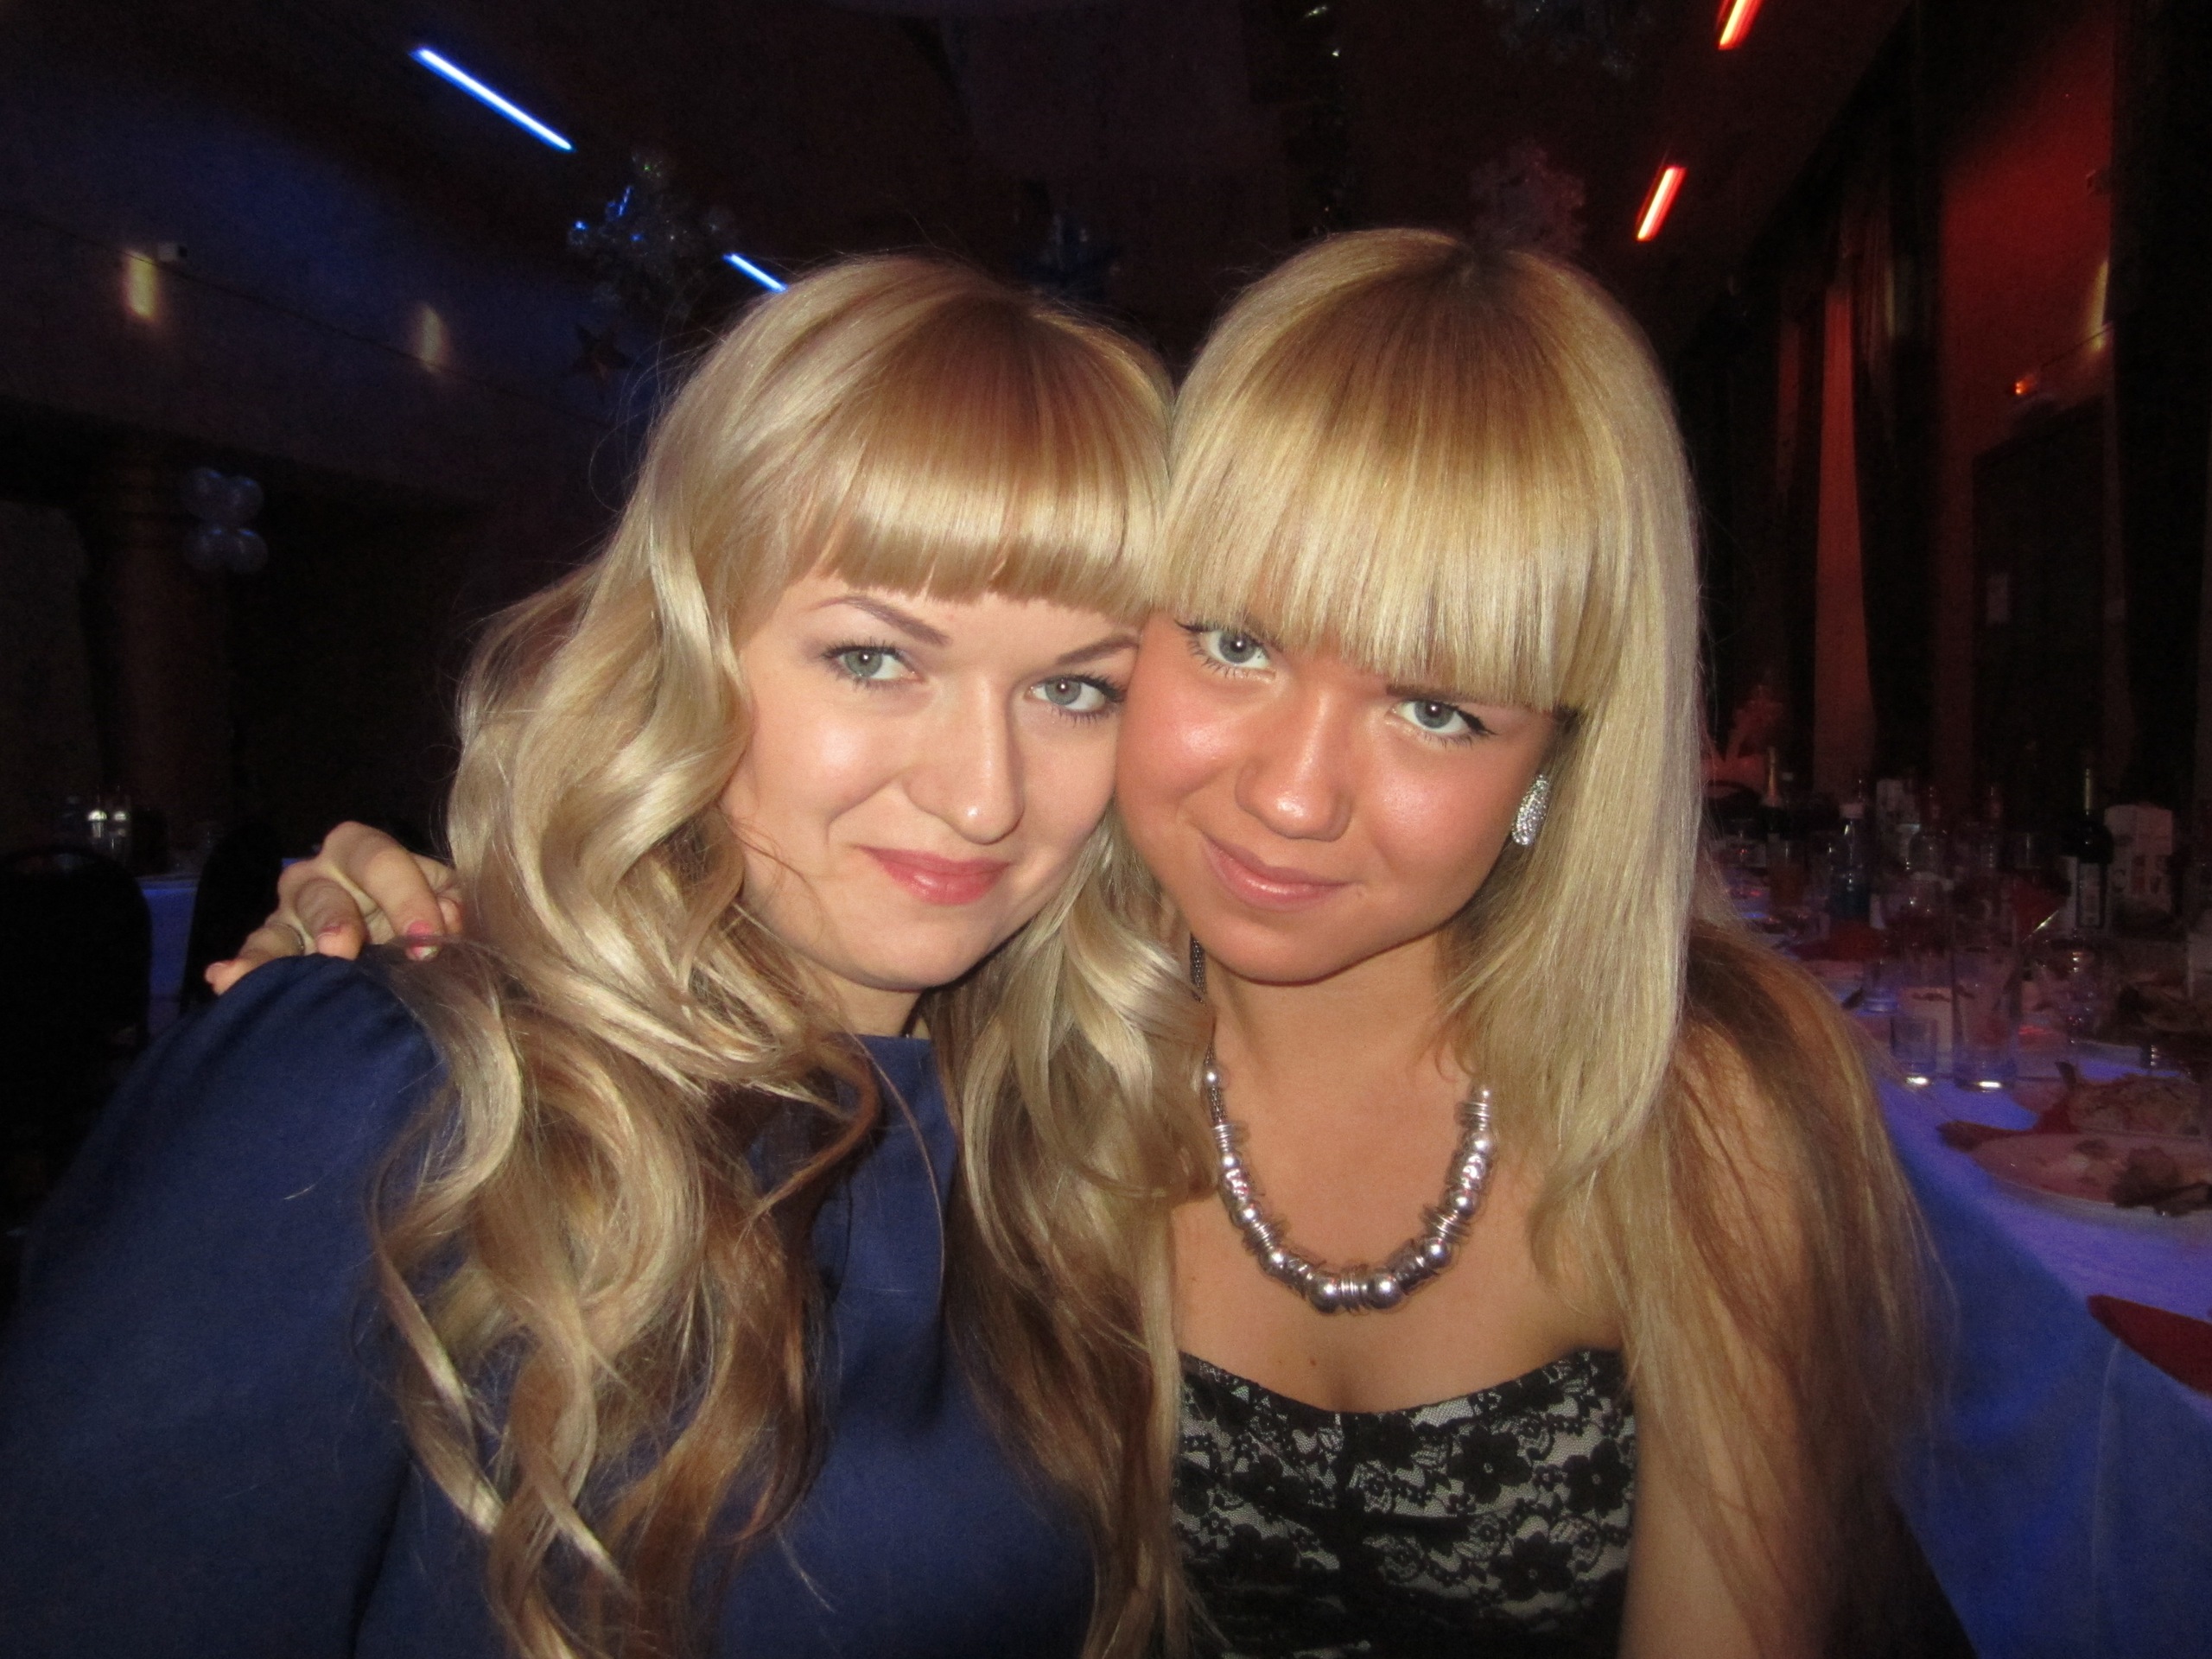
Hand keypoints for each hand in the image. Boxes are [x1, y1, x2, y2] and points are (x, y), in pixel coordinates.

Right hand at [204, 822, 461, 993]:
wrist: (391, 940)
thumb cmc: (416, 910)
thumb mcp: (440, 896)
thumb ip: (449, 900)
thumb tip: (449, 917)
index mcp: (362, 850)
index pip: (380, 860)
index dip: (405, 897)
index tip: (427, 939)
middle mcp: (317, 876)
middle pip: (323, 892)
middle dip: (336, 920)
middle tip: (345, 948)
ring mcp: (287, 913)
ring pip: (281, 927)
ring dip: (285, 950)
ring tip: (286, 973)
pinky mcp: (271, 947)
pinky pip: (254, 956)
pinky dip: (241, 968)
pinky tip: (225, 979)